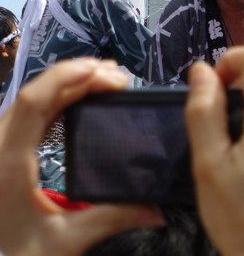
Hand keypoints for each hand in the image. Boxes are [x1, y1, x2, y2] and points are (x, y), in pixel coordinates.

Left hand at [0, 59, 162, 255]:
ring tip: (104, 78)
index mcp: (10, 164)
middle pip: (34, 93)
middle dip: (76, 75)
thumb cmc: (21, 255)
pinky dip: (56, 95)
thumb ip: (113, 218)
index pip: (35, 104)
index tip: (107, 75)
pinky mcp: (4, 148)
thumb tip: (157, 210)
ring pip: (30, 97)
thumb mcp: (68, 240)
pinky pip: (28, 109)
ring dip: (66, 82)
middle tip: (118, 77)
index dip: (69, 79)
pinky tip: (80, 94)